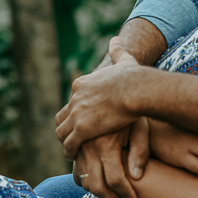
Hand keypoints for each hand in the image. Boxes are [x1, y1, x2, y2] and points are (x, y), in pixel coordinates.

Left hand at [57, 37, 147, 159]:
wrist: (135, 90)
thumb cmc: (134, 77)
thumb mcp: (124, 60)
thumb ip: (118, 51)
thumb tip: (116, 39)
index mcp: (82, 84)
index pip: (72, 100)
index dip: (76, 111)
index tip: (83, 120)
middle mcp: (75, 98)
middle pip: (62, 116)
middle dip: (66, 128)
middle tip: (74, 138)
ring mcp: (76, 114)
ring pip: (62, 133)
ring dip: (65, 142)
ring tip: (72, 152)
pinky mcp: (82, 129)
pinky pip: (69, 144)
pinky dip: (70, 152)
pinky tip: (75, 157)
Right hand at [74, 120, 150, 197]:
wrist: (115, 93)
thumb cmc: (133, 113)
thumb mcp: (141, 129)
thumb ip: (140, 152)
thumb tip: (136, 177)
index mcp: (105, 144)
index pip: (116, 180)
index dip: (126, 196)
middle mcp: (88, 147)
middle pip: (96, 186)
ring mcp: (79, 147)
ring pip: (84, 181)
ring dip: (98, 193)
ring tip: (115, 195)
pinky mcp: (76, 146)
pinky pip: (76, 171)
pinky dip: (86, 181)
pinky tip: (101, 183)